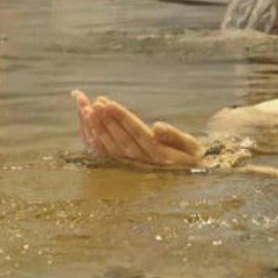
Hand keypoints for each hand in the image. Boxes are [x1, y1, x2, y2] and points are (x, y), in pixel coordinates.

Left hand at [71, 90, 203, 167]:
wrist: (186, 175)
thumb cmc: (190, 156)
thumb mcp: (191, 146)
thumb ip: (175, 136)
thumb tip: (157, 127)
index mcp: (161, 156)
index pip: (138, 134)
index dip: (122, 119)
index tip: (109, 103)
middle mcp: (144, 163)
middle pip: (121, 141)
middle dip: (107, 121)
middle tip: (95, 103)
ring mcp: (132, 167)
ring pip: (111, 148)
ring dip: (97, 129)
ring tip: (87, 109)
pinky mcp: (123, 166)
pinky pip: (106, 155)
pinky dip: (94, 140)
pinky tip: (86, 124)